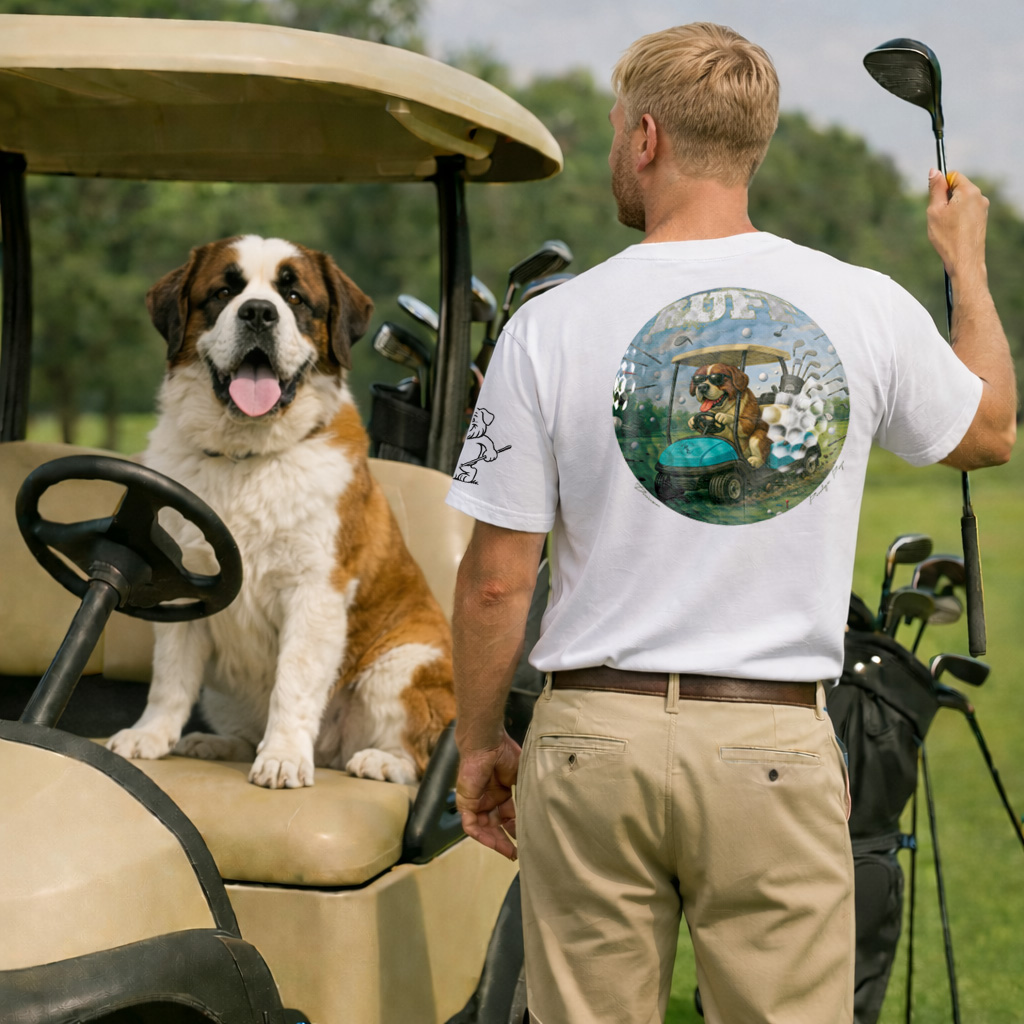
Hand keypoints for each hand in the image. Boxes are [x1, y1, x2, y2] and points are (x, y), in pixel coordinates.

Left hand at [455, 732, 521, 859]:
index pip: (509, 817)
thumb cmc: (504, 753)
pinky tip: (494, 842)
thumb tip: (537, 810)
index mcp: (502, 793)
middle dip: (506, 841)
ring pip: (484, 828)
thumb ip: (524, 793)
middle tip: (518, 854)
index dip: (517, 829)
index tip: (528, 841)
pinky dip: (481, 835)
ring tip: (510, 852)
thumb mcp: (520, 776)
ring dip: (496, 841)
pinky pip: (471, 825)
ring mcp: (477, 802)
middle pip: (496, 826)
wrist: (487, 743)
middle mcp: (489, 799)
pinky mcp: (466, 803)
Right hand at [927, 168, 989, 285]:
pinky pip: (966, 212)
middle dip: (946, 198)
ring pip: (962, 201)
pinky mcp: (982, 219)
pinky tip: (953, 232)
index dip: (941, 185)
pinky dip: (957, 218)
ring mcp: (983, 209)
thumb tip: (935, 171)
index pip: (953, 176)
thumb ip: (936, 189)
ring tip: (946, 227)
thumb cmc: (948, 237)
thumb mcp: (935, 211)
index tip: (934, 199)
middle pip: (958, 188)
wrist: (965, 261)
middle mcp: (980, 197)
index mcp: (969, 191)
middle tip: (938, 216)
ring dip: (951, 210)